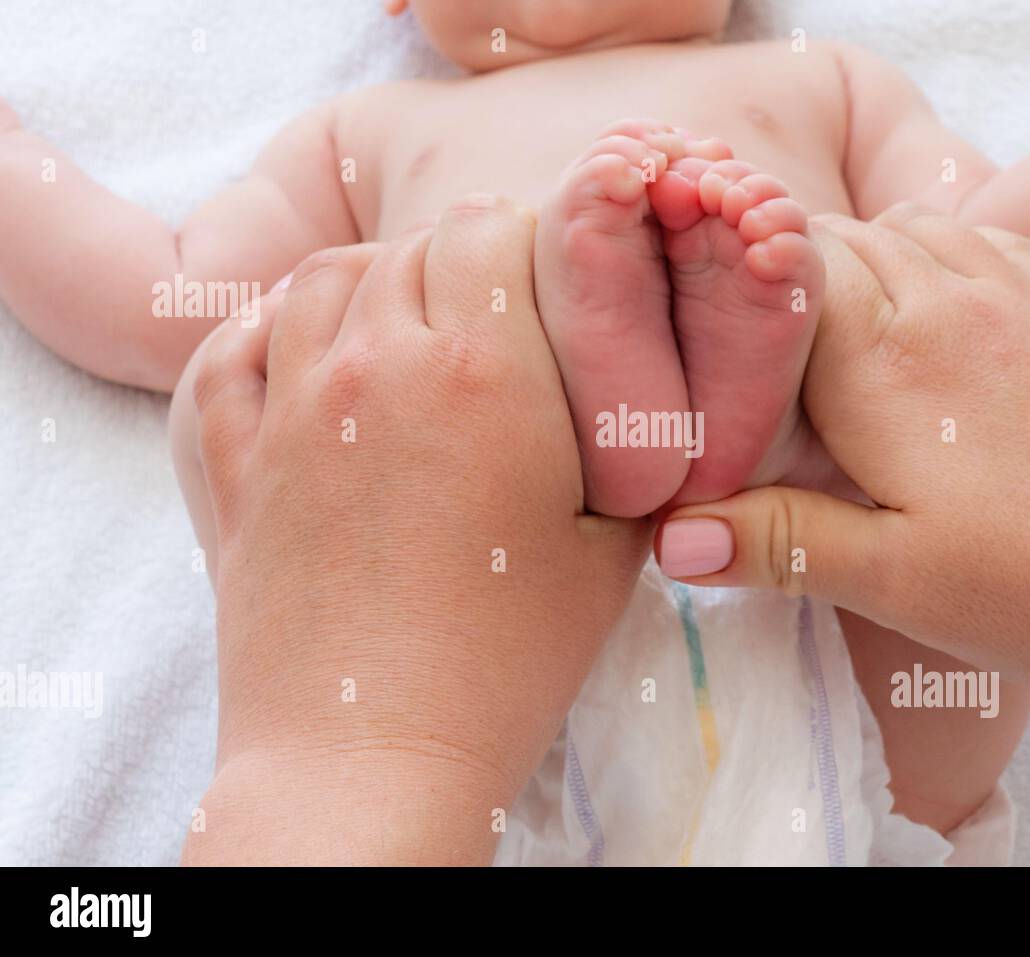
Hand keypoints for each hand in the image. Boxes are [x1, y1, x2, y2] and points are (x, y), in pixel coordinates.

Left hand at [179, 196, 649, 863]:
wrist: (372, 755)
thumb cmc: (507, 662)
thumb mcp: (610, 549)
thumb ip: (625, 452)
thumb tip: (629, 399)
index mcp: (481, 373)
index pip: (488, 228)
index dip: (525, 238)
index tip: (547, 280)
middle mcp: (375, 366)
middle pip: (409, 247)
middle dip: (460, 259)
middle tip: (494, 313)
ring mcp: (290, 411)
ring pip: (317, 281)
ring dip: (369, 280)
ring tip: (406, 322)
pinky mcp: (235, 464)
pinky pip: (226, 353)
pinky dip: (263, 329)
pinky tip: (300, 349)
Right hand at [655, 204, 1029, 698]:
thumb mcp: (896, 583)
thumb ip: (780, 545)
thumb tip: (670, 536)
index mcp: (882, 364)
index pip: (778, 279)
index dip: (732, 302)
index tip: (710, 353)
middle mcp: (943, 304)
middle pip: (834, 243)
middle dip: (784, 286)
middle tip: (760, 362)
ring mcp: (1014, 298)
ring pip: (906, 228)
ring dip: (859, 263)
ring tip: (838, 335)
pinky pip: (983, 236)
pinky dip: (937, 249)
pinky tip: (936, 304)